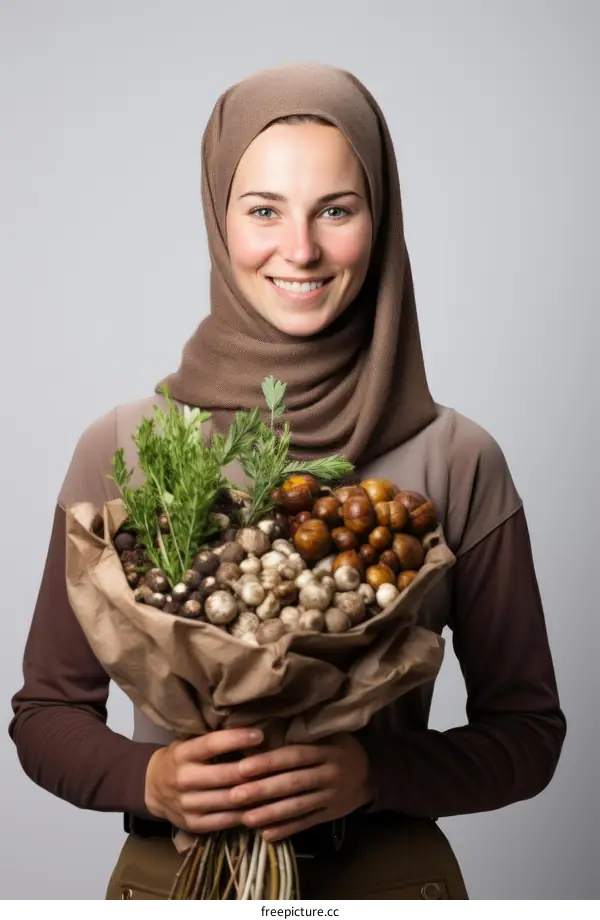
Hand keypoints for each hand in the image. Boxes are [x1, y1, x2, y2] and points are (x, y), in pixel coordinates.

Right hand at [144, 727, 263, 833]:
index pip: (211, 744)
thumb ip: (212, 741)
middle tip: (276, 763)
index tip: (259, 735)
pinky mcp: (193, 824)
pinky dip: (246, 813)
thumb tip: (250, 731)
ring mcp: (187, 804)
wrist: (151, 788)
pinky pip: (226, 820)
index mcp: (183, 754)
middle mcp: (183, 779)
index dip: (236, 739)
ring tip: (275, 784)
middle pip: (226, 775)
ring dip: (255, 793)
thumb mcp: (188, 743)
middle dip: (253, 770)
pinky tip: (262, 806)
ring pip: (229, 799)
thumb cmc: (180, 759)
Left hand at [230, 733, 373, 841]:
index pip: (294, 756)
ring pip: (298, 807)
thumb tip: (261, 731)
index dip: (269, 762)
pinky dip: (286, 830)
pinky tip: (266, 834)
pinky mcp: (330, 815)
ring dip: (271, 814)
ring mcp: (330, 797)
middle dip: (263, 790)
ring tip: (246, 819)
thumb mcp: (326, 733)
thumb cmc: (339, 746)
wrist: (371, 773)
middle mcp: (329, 774)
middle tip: (235, 796)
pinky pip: (306, 823)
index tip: (243, 767)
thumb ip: (300, 734)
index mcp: (326, 750)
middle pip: (293, 783)